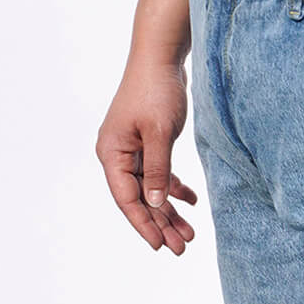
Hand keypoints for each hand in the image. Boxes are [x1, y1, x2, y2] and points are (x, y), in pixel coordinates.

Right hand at [96, 56, 199, 255]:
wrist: (160, 56)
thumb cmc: (156, 90)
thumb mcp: (160, 133)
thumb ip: (158, 170)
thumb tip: (156, 204)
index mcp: (112, 153)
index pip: (126, 199)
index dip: (144, 224)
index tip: (161, 245)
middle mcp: (117, 154)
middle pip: (139, 198)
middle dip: (161, 223)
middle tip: (182, 247)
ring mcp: (132, 148)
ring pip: (151, 188)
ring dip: (170, 210)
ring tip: (190, 233)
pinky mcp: (147, 142)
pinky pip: (159, 173)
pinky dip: (174, 187)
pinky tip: (192, 201)